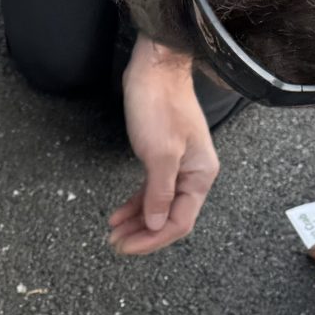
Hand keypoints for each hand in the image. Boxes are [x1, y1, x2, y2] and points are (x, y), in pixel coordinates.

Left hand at [107, 37, 218, 254]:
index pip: (180, 221)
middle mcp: (194, 175)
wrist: (155, 68)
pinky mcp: (162, 157)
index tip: (126, 246)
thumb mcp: (160, 154)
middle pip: (169, 217)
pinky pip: (151, 190)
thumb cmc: (160, 106)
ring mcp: (178, 167)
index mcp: (200, 176)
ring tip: (113, 232)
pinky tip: (118, 213)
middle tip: (115, 243)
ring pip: (158, 205)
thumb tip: (156, 224)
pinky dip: (135, 203)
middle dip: (142, 233)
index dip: (153, 238)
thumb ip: (159, 193)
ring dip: (136, 221)